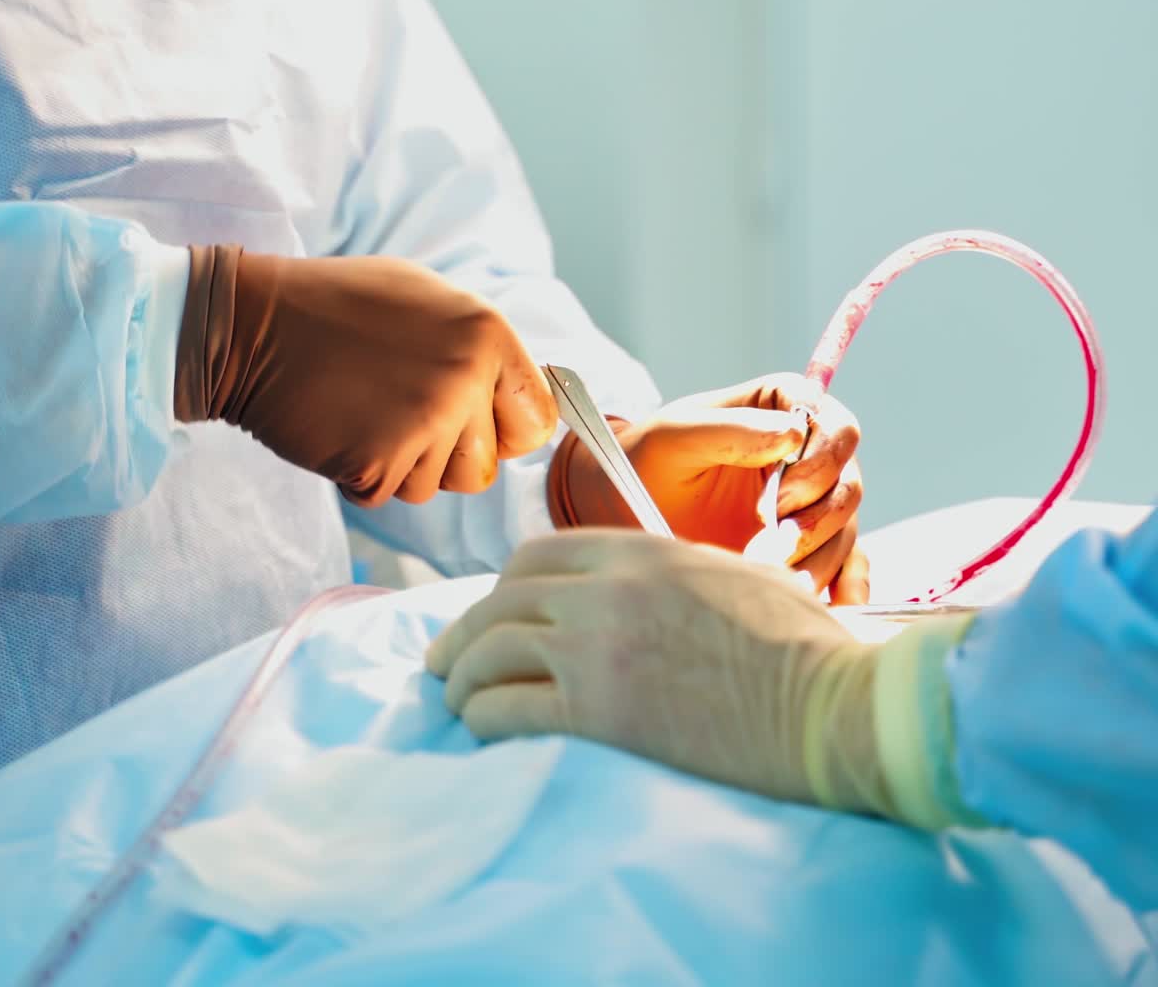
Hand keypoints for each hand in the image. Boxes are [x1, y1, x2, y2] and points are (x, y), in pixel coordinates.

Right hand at [174, 247, 557, 506]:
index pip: (537, 422)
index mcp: (487, 333)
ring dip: (400, 465)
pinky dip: (359, 474)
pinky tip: (339, 427)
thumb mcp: (428, 298)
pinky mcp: (379, 462)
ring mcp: (424, 422)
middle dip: (443, 455)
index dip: (503, 431)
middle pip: (483, 468)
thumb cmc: (339, 307)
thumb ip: (482, 348)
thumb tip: (522, 396)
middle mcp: (465, 379)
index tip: (473, 423)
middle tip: (395, 410)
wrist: (251, 324)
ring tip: (364, 410)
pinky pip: (386, 495)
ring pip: (434, 487)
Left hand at [427, 530, 973, 828]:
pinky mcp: (599, 711)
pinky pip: (508, 707)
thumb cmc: (803, 647)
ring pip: (490, 650)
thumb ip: (672, 572)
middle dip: (465, 632)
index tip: (493, 614)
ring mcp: (597, 646)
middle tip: (446, 662)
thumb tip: (648, 589)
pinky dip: (485, 718)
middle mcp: (605, 589)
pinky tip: (485, 730)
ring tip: (459, 703)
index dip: (504, 587)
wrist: (837, 706)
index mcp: (639, 551)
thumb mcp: (732, 577)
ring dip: (464, 678)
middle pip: (501, 600)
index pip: (537, 554)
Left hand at [552, 373, 865, 601]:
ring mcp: (808, 503)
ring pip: (844, 529)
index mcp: (781, 408)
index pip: (835, 426)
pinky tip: (829, 608)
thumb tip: (793, 433)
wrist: (622, 509)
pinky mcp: (806, 547)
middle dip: (814, 520)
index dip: (821, 462)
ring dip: (816, 559)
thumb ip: (731, 429)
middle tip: (768, 549)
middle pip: (847, 483)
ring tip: (772, 581)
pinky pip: (847, 567)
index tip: (779, 499)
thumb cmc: (646, 461)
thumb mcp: (675, 437)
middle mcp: (806, 454)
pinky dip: (844, 589)